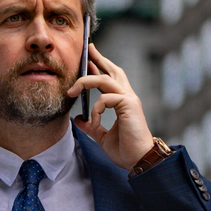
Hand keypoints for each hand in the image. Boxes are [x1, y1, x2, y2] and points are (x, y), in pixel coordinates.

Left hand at [69, 42, 156, 171]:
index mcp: (123, 102)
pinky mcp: (129, 105)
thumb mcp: (102, 136)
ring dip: (86, 81)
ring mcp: (129, 99)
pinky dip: (95, 110)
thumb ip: (91, 126)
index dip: (101, 66)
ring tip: (72, 91)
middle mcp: (128, 97)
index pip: (111, 78)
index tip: (90, 58)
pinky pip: (105, 99)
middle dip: (99, 58)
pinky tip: (93, 122)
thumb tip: (78, 120)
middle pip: (113, 70)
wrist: (138, 161)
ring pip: (105, 79)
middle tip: (87, 50)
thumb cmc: (126, 150)